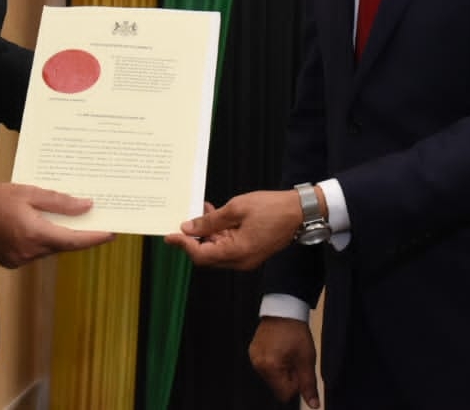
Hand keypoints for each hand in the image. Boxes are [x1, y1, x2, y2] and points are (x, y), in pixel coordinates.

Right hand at [0, 182, 113, 267]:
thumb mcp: (30, 193)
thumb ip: (60, 202)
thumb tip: (85, 207)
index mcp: (35, 234)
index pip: (74, 241)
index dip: (95, 237)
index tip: (112, 232)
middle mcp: (29, 252)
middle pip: (63, 245)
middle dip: (77, 234)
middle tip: (93, 221)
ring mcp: (19, 259)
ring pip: (49, 249)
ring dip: (58, 236)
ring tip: (65, 219)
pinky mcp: (11, 261)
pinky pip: (36, 252)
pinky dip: (43, 241)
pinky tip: (42, 227)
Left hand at [163, 190, 304, 269]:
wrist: (300, 211)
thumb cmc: (272, 208)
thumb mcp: (236, 208)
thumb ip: (210, 220)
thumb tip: (189, 228)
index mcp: (237, 252)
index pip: (201, 255)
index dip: (183, 245)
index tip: (169, 236)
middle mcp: (241, 261)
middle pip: (207, 255)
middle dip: (192, 239)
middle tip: (181, 221)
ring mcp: (246, 258)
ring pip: (216, 250)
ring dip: (206, 233)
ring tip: (201, 211)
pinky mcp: (250, 251)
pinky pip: (228, 245)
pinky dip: (218, 233)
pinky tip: (214, 215)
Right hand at [250, 316, 319, 408]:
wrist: (284, 310)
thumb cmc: (295, 332)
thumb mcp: (307, 359)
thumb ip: (309, 385)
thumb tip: (314, 404)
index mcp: (271, 367)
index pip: (285, 394)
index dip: (296, 384)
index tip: (299, 369)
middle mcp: (258, 364)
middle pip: (277, 387)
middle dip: (288, 377)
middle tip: (294, 359)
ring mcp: (253, 358)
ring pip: (272, 378)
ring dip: (281, 371)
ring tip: (287, 352)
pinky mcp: (253, 352)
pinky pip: (265, 367)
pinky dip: (274, 363)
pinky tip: (279, 349)